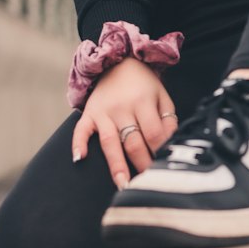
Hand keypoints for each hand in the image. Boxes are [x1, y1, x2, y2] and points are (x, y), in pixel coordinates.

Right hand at [71, 57, 179, 188]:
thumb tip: (170, 145)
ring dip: (116, 165)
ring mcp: (103, 112)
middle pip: (133, 142)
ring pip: (110, 142)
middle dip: (142, 165)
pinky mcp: (89, 113)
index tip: (164, 169)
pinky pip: (81, 130)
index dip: (159, 152)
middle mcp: (122, 108)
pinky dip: (78, 143)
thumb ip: (168, 121)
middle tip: (148, 185)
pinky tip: (80, 159)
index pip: (153, 133)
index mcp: (143, 102)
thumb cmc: (144, 85)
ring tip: (122, 185)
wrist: (118, 62)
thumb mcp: (162, 96)